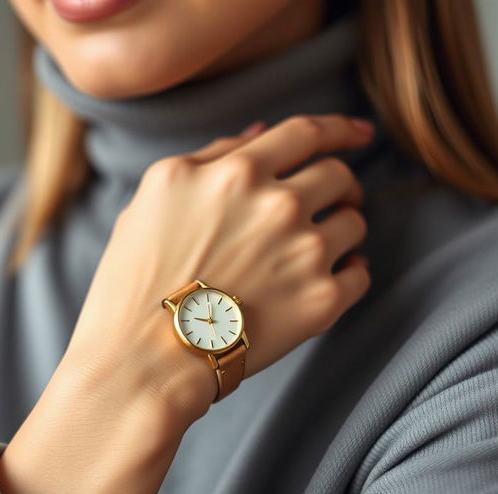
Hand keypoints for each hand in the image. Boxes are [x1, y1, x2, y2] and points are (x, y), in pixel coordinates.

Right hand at [0, 114, 373, 493]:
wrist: (144, 359)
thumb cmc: (137, 279)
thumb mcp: (157, 195)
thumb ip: (212, 156)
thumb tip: (260, 133)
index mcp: (236, 172)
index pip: (306, 132)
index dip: (339, 129)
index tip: (360, 133)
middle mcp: (277, 205)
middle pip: (339, 176)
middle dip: (342, 185)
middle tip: (334, 202)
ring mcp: (303, 253)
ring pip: (354, 224)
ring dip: (343, 229)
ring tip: (317, 249)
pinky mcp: (320, 302)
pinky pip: (360, 274)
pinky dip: (351, 273)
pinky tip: (331, 279)